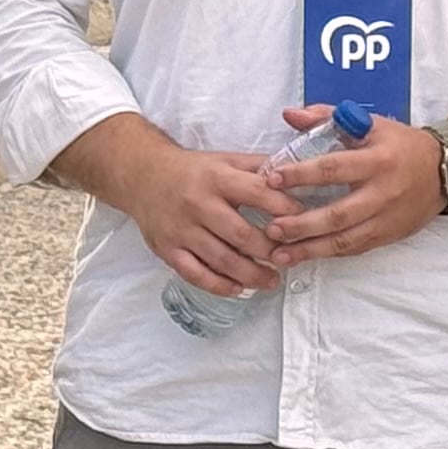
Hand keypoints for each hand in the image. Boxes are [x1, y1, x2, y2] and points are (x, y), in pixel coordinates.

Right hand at [119, 130, 290, 296]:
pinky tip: (239, 289)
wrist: (142, 177)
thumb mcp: (225, 159)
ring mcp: (182, 230)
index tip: (305, 222)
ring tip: (272, 280)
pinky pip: (196, 274)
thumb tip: (297, 174)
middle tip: (291, 260)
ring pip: (221, 259)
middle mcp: (199, 204)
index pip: (258, 193)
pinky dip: (220, 285)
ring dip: (251, 274)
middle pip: (241, 234)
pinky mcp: (168, 250)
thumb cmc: (192, 170)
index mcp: (217, 178)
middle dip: (270, 251)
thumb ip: (259, 167)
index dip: (285, 209)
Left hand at [251, 107, 443, 264]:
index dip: (302, 174)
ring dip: (310, 249)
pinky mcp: (388, 235)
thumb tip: (289, 115)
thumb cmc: (401, 145)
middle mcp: (382, 192)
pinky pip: (355, 249)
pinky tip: (305, 256)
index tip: (273, 178)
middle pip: (337, 214)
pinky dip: (328, 254)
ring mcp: (386, 218)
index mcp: (377, 160)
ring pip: (345, 240)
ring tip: (280, 254)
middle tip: (271, 228)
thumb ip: (326, 117)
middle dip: (302, 224)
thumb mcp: (370, 124)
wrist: (445, 170)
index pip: (334, 169)